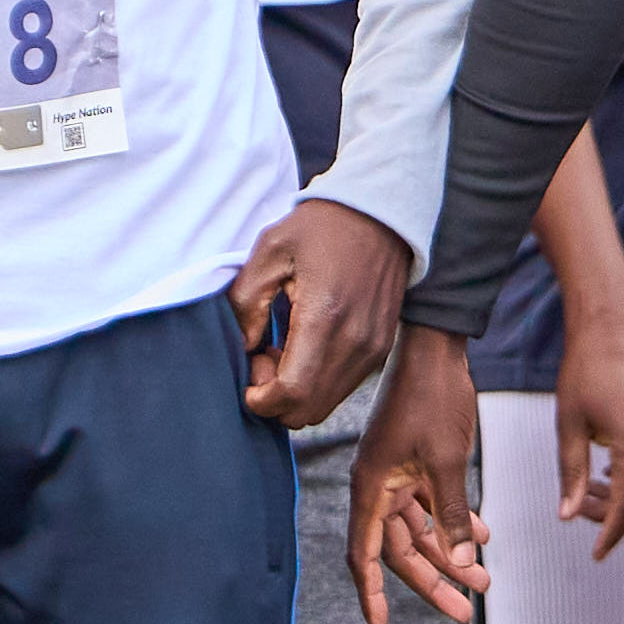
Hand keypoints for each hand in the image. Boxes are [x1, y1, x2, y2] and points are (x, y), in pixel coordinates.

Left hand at [234, 197, 413, 427]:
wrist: (380, 212)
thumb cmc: (322, 226)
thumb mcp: (269, 251)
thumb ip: (246, 304)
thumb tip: (242, 348)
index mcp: (325, 318)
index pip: (291, 396)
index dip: (260, 398)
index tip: (250, 366)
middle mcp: (356, 343)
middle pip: (307, 412)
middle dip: (275, 398)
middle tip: (264, 356)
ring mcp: (373, 349)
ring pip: (324, 405)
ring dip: (296, 391)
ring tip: (285, 348)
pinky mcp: (381, 348)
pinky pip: (342, 387)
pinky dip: (317, 382)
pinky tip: (307, 345)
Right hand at [353, 328, 489, 623]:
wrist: (438, 346)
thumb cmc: (433, 397)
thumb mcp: (447, 461)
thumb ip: (454, 515)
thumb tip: (466, 564)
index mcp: (372, 488)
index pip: (365, 555)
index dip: (372, 594)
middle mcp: (378, 486)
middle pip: (401, 550)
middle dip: (434, 581)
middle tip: (465, 611)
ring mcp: (396, 474)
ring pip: (422, 530)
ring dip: (453, 553)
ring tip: (485, 581)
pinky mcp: (415, 462)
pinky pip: (433, 504)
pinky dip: (456, 521)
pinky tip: (485, 534)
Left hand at [551, 308, 623, 564]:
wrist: (609, 332)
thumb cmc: (582, 373)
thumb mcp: (568, 426)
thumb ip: (572, 474)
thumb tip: (568, 515)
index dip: (612, 534)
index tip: (596, 553)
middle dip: (615, 516)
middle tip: (581, 509)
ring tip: (594, 490)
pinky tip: (610, 469)